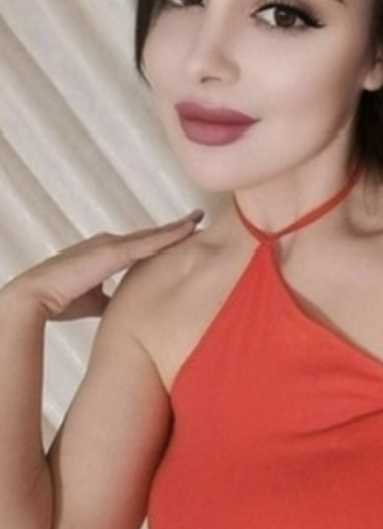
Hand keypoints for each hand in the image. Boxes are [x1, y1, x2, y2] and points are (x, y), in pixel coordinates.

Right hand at [4, 210, 203, 319]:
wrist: (37, 296)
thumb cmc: (61, 299)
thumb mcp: (95, 300)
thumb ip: (113, 300)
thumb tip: (128, 309)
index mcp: (107, 254)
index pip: (141, 246)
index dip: (162, 240)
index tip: (182, 235)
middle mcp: (112, 244)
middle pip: (151, 236)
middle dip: (175, 229)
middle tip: (197, 218)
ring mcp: (114, 246)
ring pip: (153, 235)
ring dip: (177, 228)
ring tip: (198, 219)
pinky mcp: (114, 252)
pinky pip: (150, 242)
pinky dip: (170, 235)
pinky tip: (188, 230)